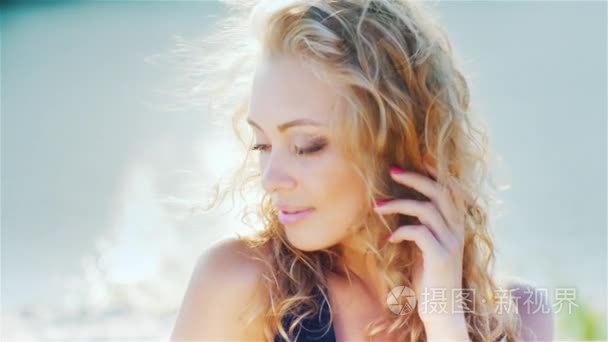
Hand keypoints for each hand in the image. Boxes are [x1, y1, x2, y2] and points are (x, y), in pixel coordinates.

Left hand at [373, 163, 469, 339]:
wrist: (442, 308)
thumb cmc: (430, 276)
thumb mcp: (427, 246)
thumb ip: (422, 225)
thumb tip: (400, 205)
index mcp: (457, 224)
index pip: (452, 189)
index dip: (437, 172)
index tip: (418, 159)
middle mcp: (458, 229)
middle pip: (440, 191)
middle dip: (415, 178)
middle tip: (392, 170)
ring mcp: (451, 242)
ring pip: (425, 209)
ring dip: (398, 204)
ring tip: (377, 207)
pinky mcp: (440, 256)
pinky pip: (418, 232)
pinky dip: (399, 232)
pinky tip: (388, 241)